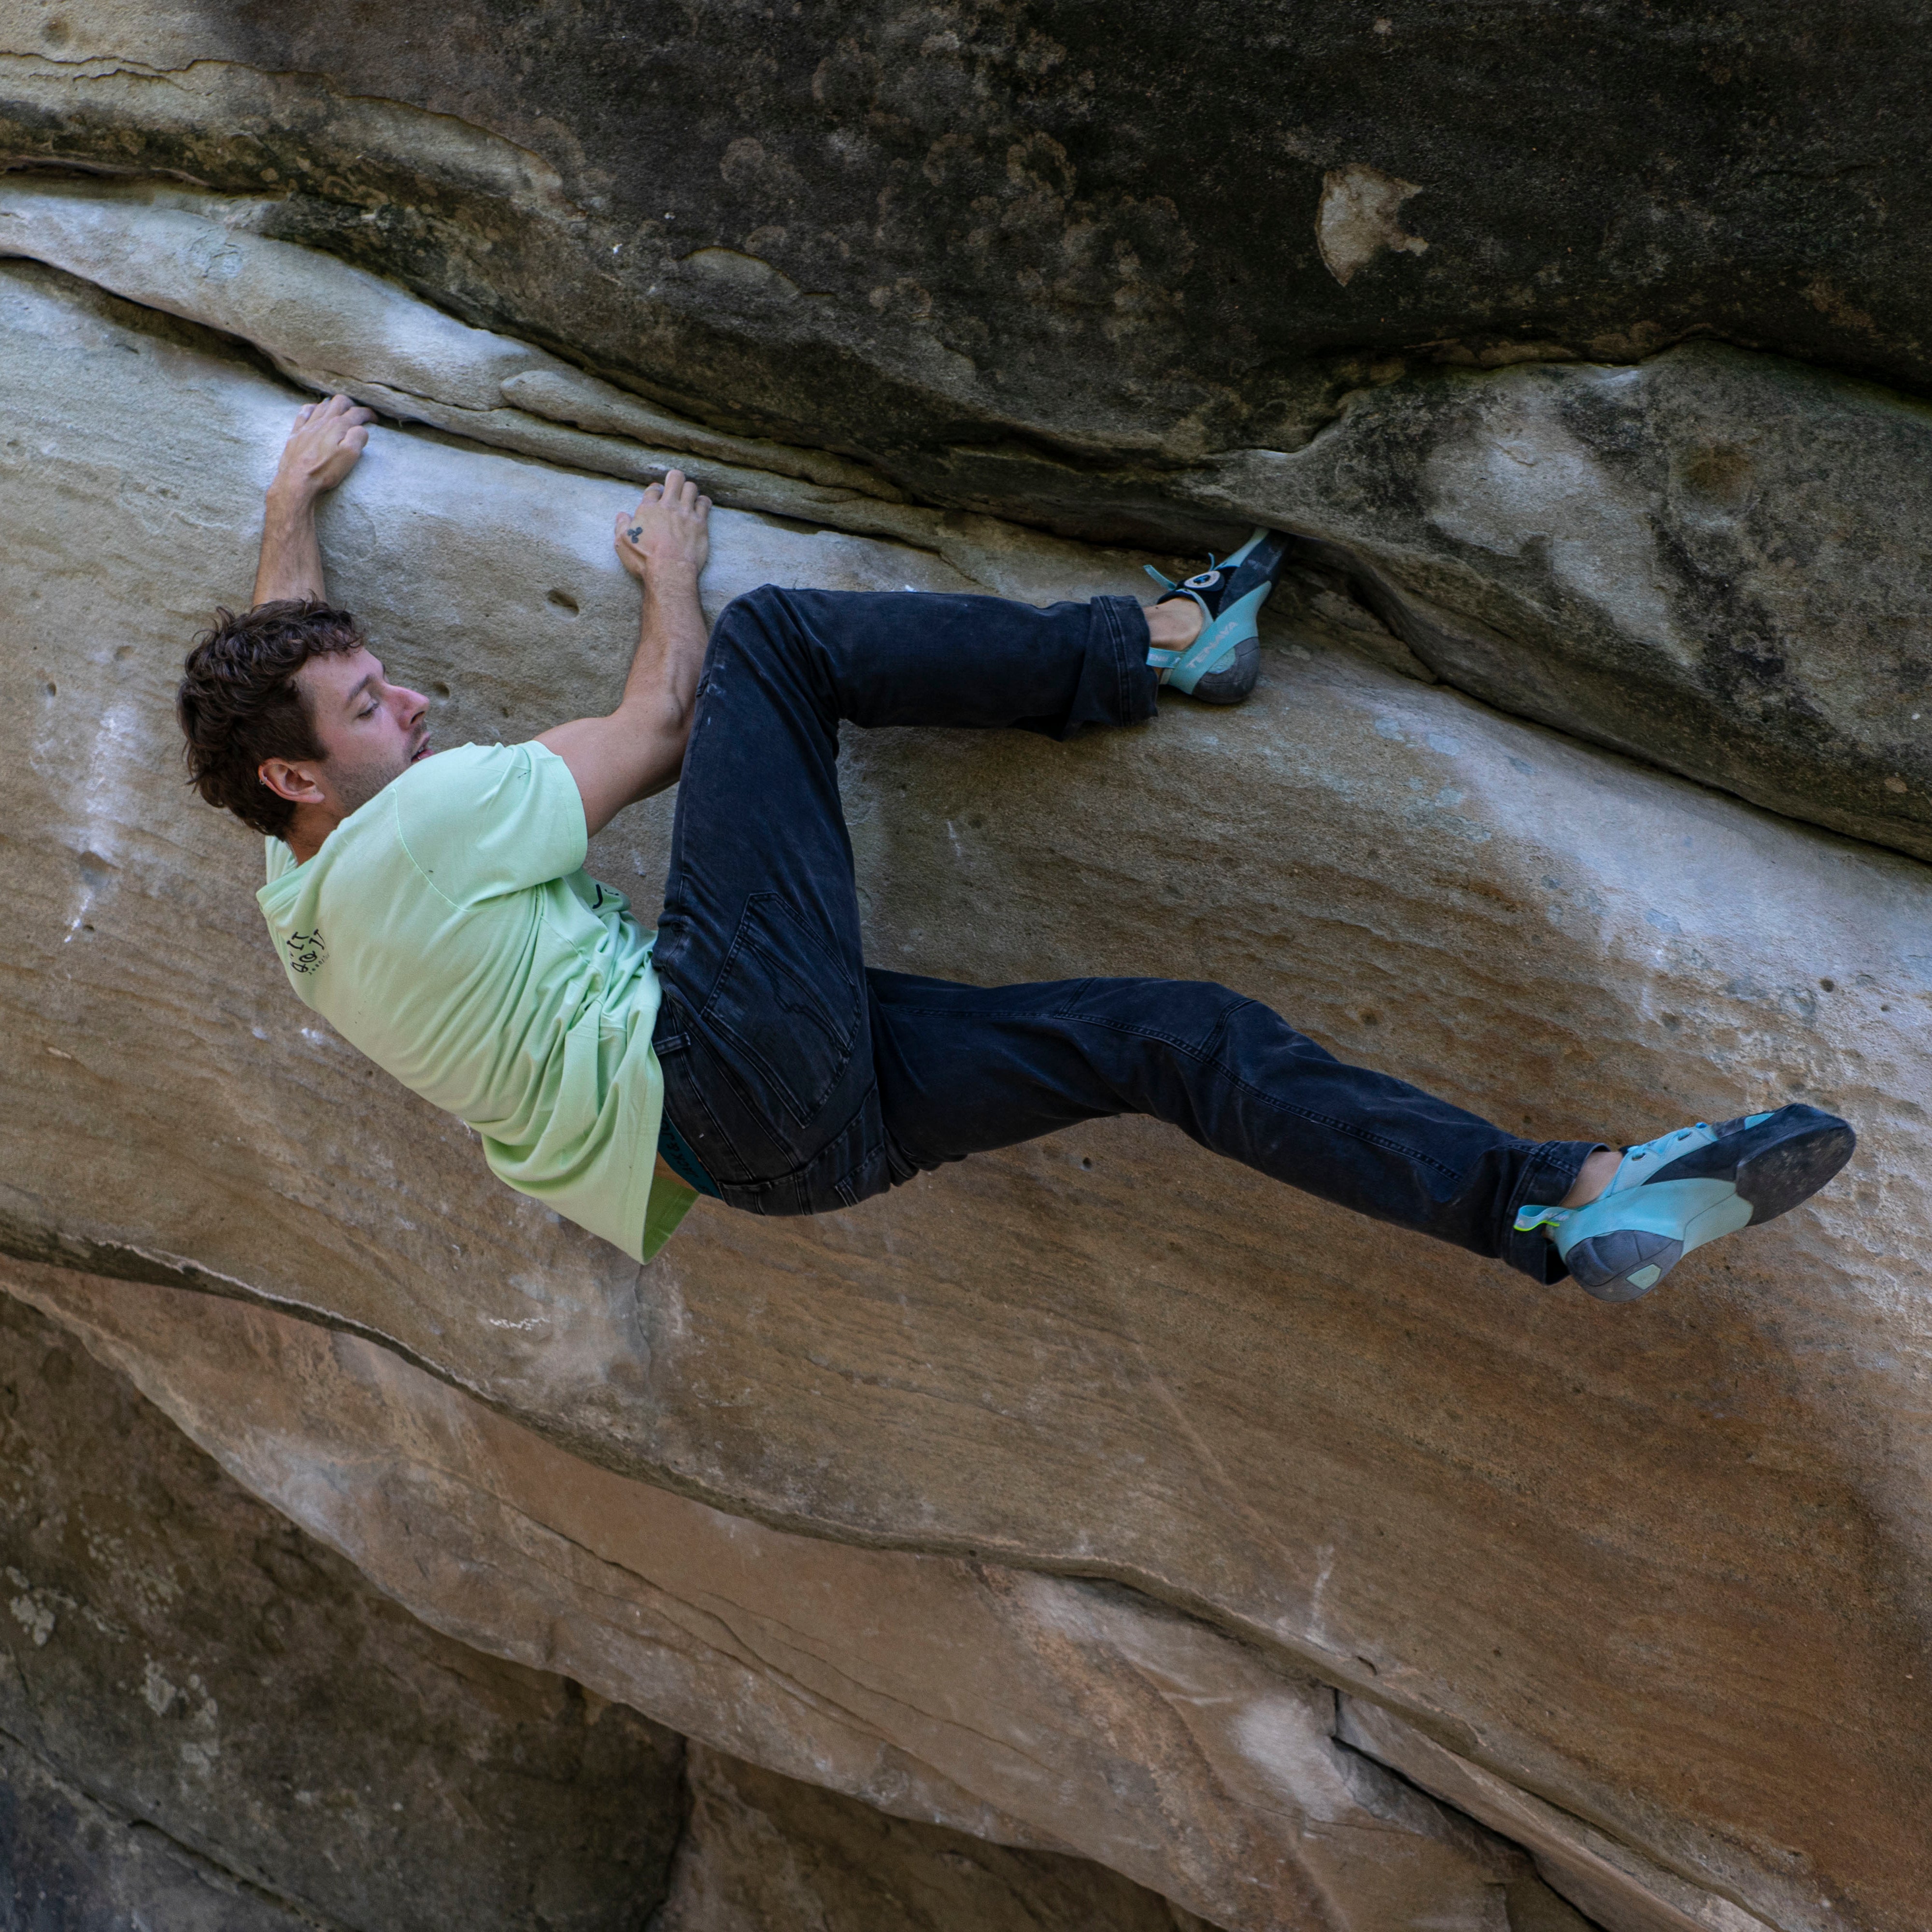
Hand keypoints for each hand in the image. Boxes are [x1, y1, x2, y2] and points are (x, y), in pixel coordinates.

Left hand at [269, 393, 373, 505]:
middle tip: (357, 414)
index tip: (375, 420)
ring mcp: (308, 425)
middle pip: (339, 402)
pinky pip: (304, 412)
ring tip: (339, 413)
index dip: (368, 414)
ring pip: (323, 405)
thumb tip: (361, 429)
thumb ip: (358, 438)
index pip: (357, 413)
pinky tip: (316, 413)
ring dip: (333, 406)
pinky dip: (313, 409)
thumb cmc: (325, 471)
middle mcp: (323, 421)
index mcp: (338, 426)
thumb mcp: (349, 456)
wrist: (297, 480)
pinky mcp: (297, 432)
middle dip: (351, 405)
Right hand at [615, 469, 710, 585]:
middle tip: (675, 487)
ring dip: (689, 490)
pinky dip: (703, 502)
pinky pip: (705, 503)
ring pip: (691, 487)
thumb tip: (621, 515)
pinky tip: (701, 507)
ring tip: (688, 498)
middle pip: (675, 478)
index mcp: (648, 509)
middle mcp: (667, 506)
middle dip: (675, 480)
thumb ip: (621, 526)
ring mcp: (685, 513)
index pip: (653, 489)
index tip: (658, 495)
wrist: (669, 571)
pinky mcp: (700, 523)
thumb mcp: (622, 543)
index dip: (656, 490)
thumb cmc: (644, 560)